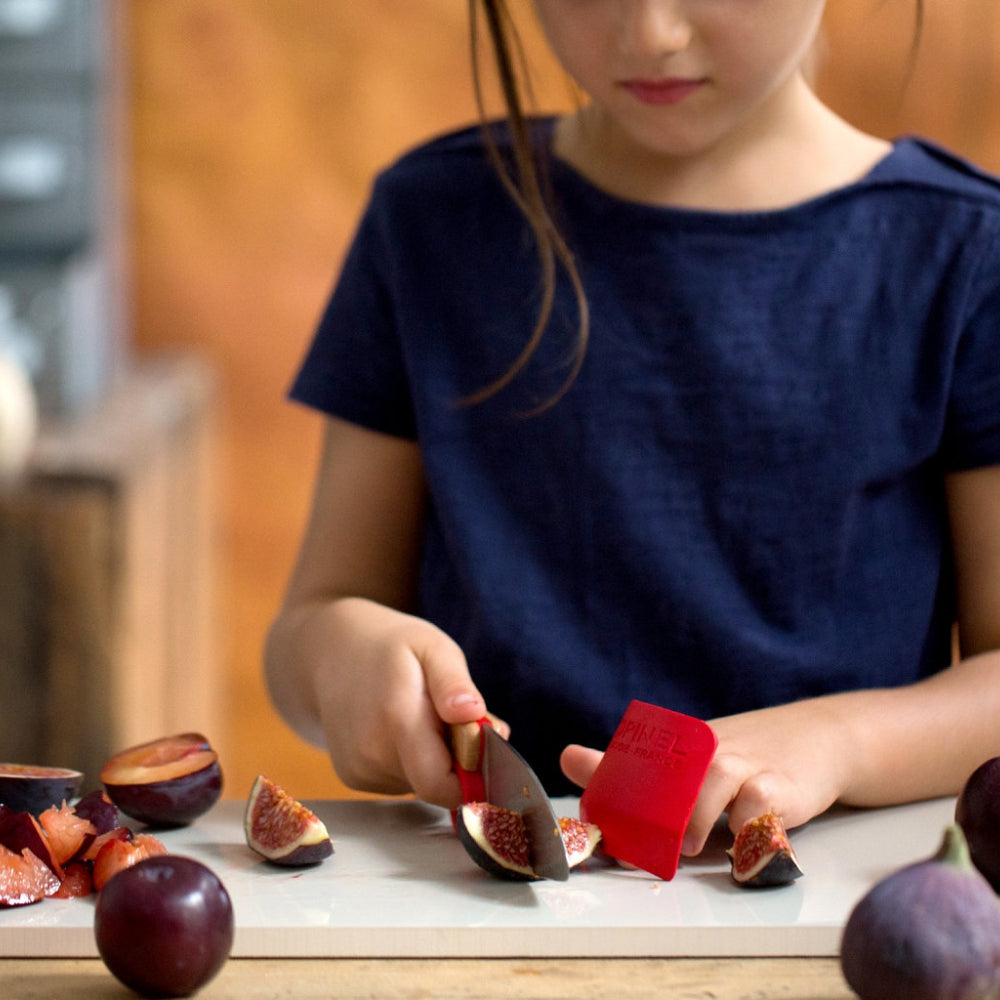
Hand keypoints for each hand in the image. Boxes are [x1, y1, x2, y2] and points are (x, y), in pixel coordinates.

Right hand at [290, 597, 488, 807]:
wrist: (331, 651)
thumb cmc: (390, 646)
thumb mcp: (432, 647)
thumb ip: (454, 683)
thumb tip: (472, 715)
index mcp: (396, 718)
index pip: (442, 784)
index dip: (473, 774)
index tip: (483, 743)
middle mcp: (370, 753)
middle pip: (435, 786)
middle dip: (458, 763)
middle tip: (454, 720)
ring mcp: (357, 769)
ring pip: (420, 785)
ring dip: (434, 760)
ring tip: (423, 717)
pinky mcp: (352, 776)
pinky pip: (401, 782)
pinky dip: (413, 762)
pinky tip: (400, 729)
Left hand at [560, 697, 851, 855]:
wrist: (819, 738)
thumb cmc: (744, 754)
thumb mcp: (689, 756)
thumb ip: (631, 765)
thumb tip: (568, 756)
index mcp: (679, 743)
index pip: (633, 760)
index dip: (608, 784)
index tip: (598, 821)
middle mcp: (708, 751)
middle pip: (671, 777)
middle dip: (652, 812)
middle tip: (637, 843)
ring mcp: (745, 767)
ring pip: (713, 786)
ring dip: (697, 820)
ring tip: (689, 846)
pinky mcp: (781, 789)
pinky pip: (760, 811)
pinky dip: (748, 831)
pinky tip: (740, 847)